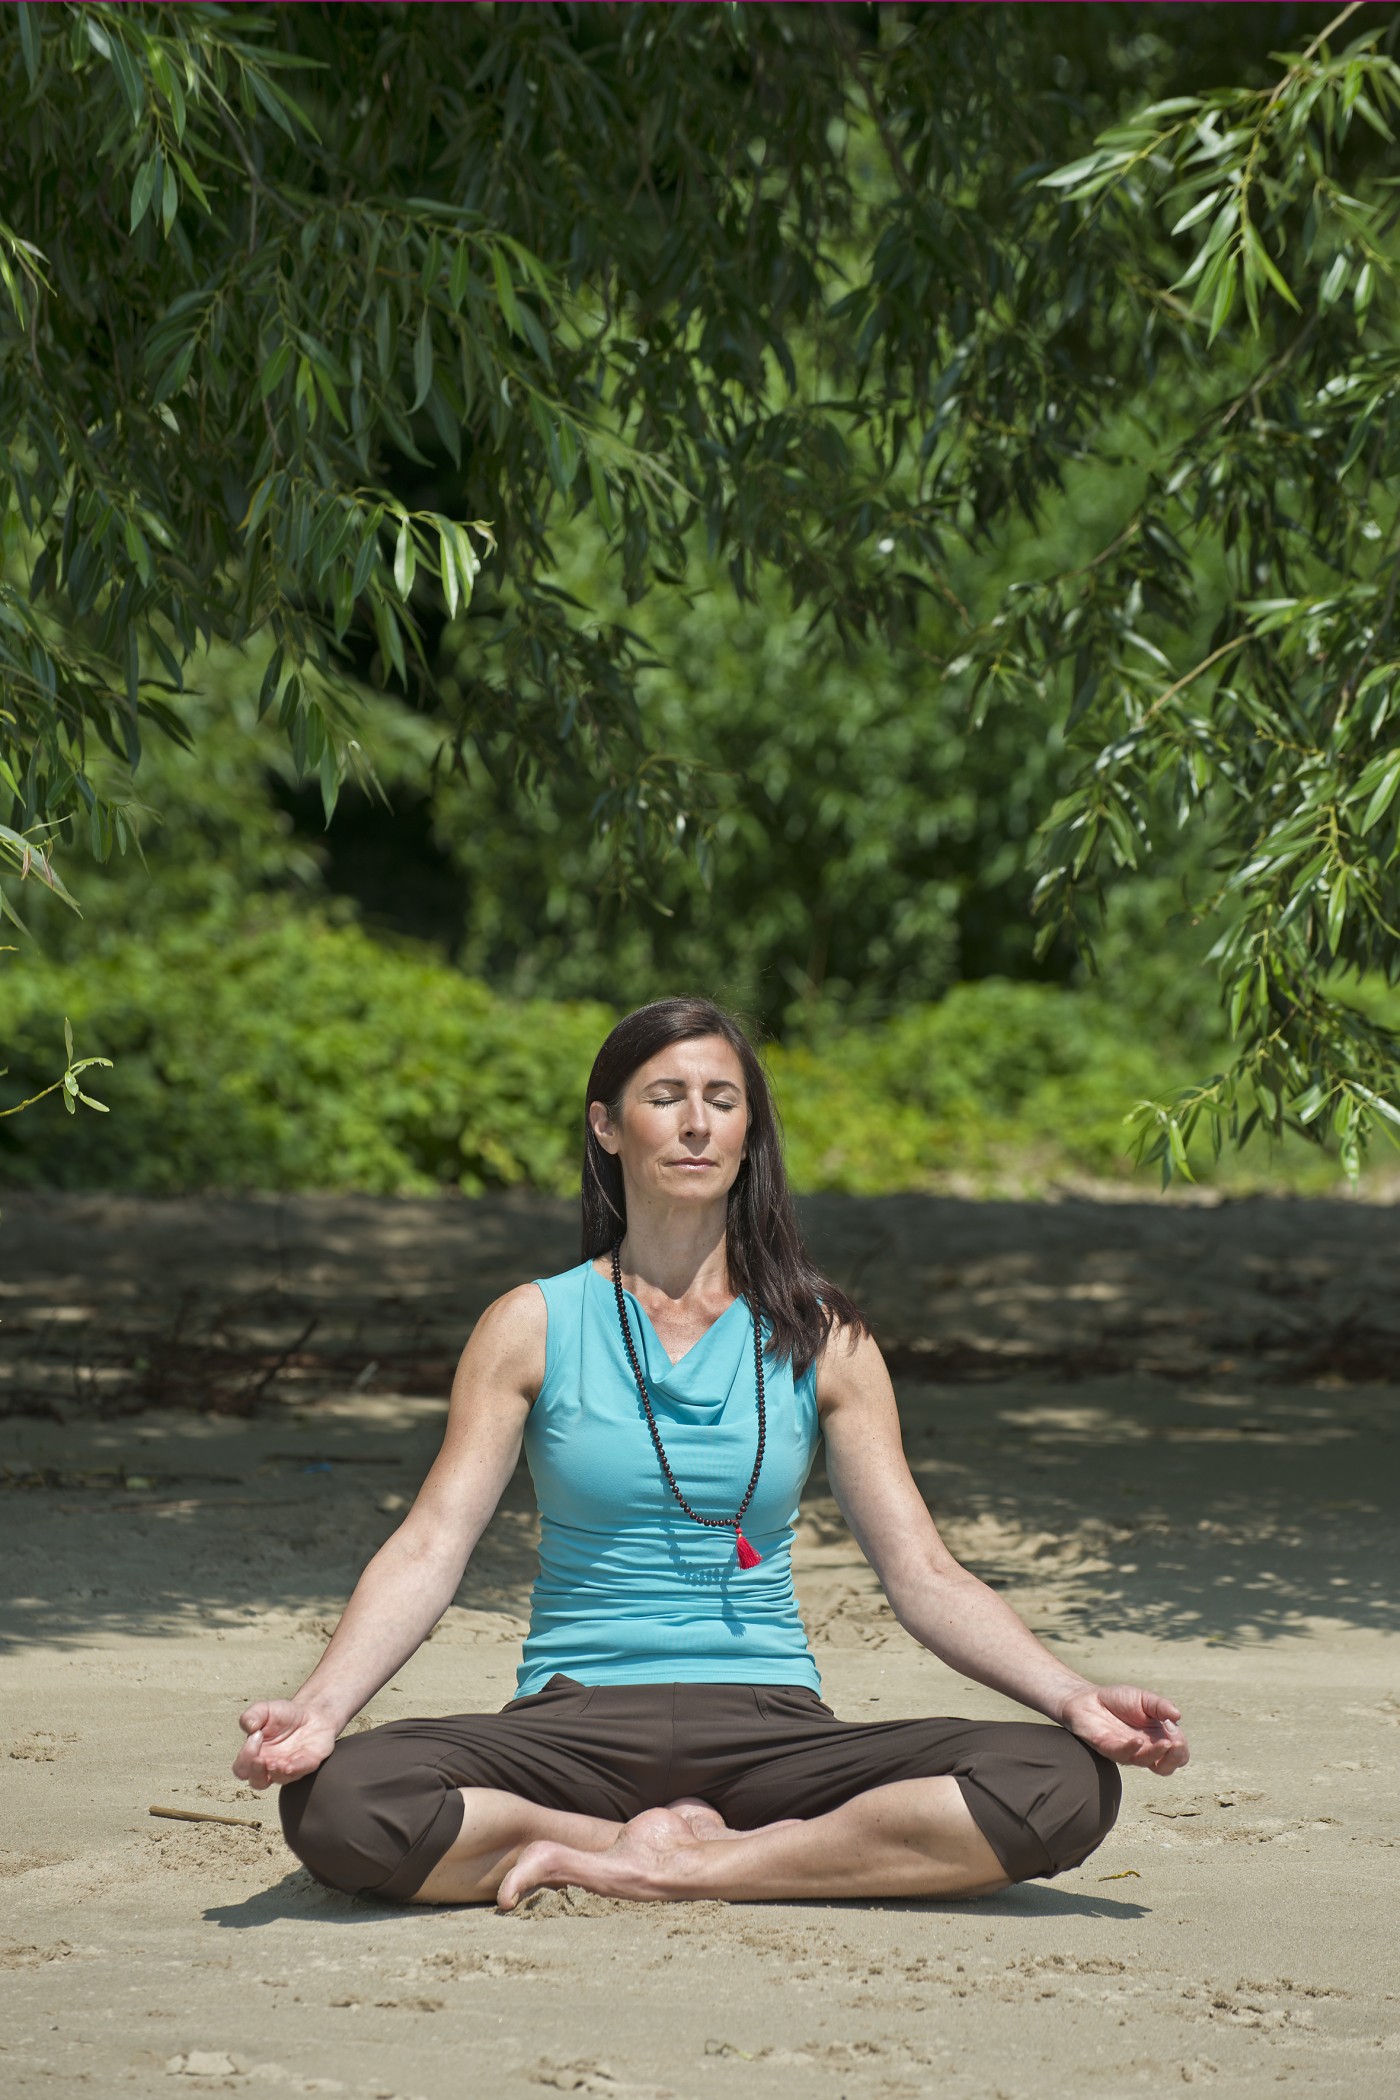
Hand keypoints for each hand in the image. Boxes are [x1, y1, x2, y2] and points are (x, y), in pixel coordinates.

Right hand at [233, 1699, 338, 1789]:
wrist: (311, 1712)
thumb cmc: (284, 1715)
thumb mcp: (264, 1709)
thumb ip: (251, 1715)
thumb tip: (249, 1726)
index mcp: (256, 1755)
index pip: (242, 1767)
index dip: (245, 1756)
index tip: (256, 1735)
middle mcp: (271, 1766)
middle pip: (257, 1782)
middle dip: (257, 1773)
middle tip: (260, 1760)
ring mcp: (290, 1767)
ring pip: (280, 1780)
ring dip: (276, 1774)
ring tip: (275, 1763)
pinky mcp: (308, 1763)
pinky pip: (301, 1771)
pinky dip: (295, 1770)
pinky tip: (289, 1765)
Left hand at [1059, 1683, 1189, 1774]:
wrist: (1087, 1698)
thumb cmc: (1118, 1700)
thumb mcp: (1144, 1698)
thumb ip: (1160, 1706)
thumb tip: (1178, 1715)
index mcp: (1157, 1739)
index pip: (1178, 1754)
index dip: (1181, 1748)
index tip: (1176, 1732)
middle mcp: (1145, 1749)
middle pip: (1166, 1767)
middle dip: (1174, 1758)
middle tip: (1174, 1744)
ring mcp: (1127, 1751)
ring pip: (1146, 1762)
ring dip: (1157, 1754)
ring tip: (1165, 1743)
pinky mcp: (1109, 1748)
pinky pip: (1122, 1755)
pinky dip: (1132, 1749)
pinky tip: (1138, 1740)